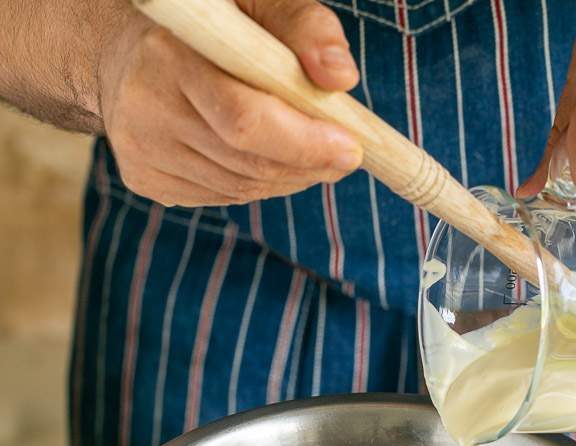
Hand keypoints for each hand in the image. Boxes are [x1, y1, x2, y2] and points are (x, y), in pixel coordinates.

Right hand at [98, 0, 362, 206]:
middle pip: (246, 162)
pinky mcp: (144, 178)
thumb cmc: (209, 23)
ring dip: (288, 178)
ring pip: (239, 187)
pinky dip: (258, 184)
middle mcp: (145, 108)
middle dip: (307, 165)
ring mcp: (140, 150)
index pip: (244, 120)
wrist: (125, 47)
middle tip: (344, 156)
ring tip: (311, 156)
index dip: (304, 142)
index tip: (350, 148)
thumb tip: (340, 78)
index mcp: (167, 56)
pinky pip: (221, 196)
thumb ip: (304, 27)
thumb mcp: (254, 4)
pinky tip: (266, 160)